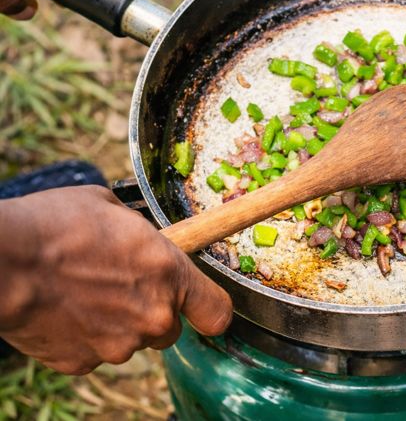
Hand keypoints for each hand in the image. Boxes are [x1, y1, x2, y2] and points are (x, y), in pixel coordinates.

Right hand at [0, 185, 232, 374]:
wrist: (3, 261)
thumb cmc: (55, 225)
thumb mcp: (112, 209)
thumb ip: (140, 235)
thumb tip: (139, 237)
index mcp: (170, 275)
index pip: (217, 312)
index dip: (209, 310)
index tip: (201, 306)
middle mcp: (153, 316)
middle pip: (169, 328)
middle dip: (151, 311)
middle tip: (121, 287)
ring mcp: (117, 345)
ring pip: (130, 341)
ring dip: (116, 323)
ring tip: (82, 293)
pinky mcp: (81, 363)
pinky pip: (92, 353)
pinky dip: (81, 337)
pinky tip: (62, 310)